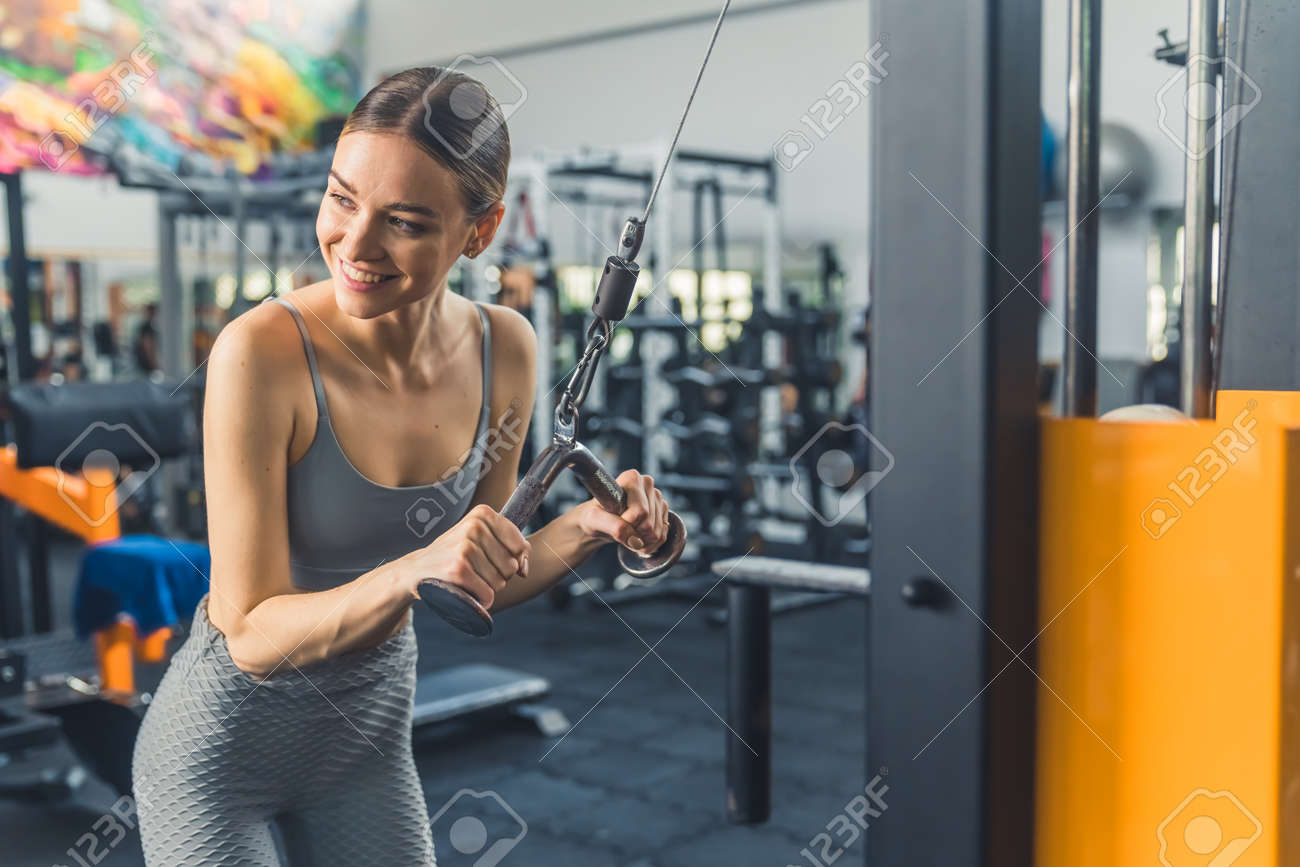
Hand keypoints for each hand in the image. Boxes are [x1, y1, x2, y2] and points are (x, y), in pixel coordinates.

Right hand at [401, 504, 530, 608]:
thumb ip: (514, 549)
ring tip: (468, 578)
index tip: (492, 559)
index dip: (512, 560)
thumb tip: (524, 570)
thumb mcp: (483, 541)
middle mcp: (474, 526)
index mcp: (483, 514)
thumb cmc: (456, 554)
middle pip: (511, 566)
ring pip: (500, 582)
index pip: (520, 546)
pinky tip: (466, 591)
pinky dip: (480, 599)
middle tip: (474, 570)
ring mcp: (465, 547)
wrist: (417, 569)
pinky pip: (487, 594)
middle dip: (497, 575)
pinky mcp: (458, 569)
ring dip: (487, 587)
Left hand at [573, 469, 671, 553]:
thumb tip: (633, 538)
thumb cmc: (596, 514)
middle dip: (633, 535)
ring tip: (626, 534)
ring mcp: (658, 498)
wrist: (601, 519)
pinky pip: (661, 536)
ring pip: (656, 532)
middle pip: (648, 524)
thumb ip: (612, 525)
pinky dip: (647, 544)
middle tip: (619, 531)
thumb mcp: (594, 518)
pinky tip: (636, 538)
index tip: (614, 521)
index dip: (628, 524)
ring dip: (640, 542)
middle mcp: (648, 484)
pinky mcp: (663, 512)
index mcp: (632, 478)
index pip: (640, 511)